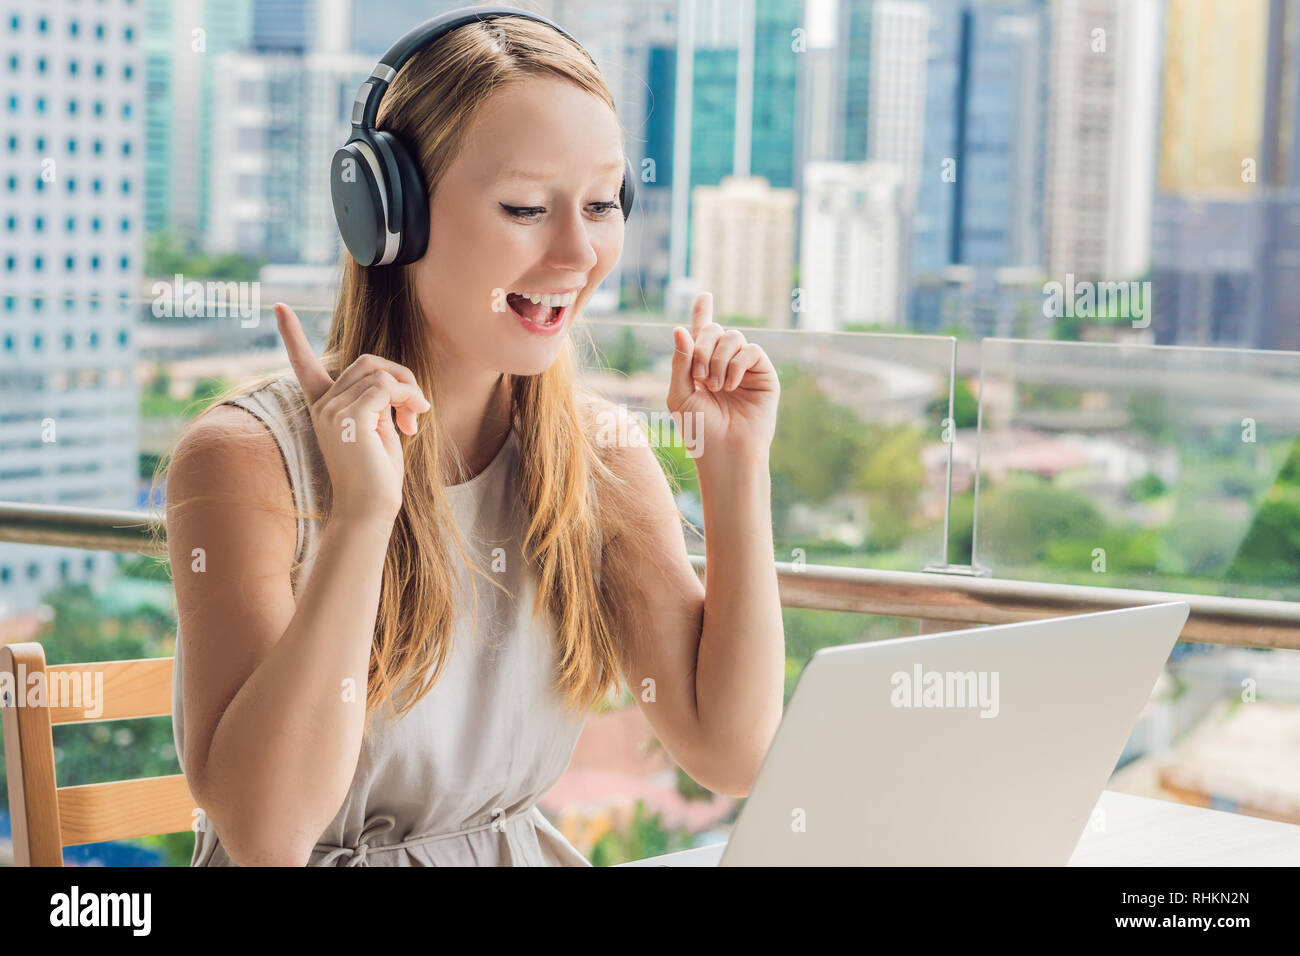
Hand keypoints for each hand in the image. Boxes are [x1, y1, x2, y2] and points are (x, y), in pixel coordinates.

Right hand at [274, 303, 428, 524]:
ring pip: (379, 372)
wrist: (369, 509)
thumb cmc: (378, 474)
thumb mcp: (377, 428)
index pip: (304, 365)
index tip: (279, 307)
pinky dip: (406, 398)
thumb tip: (397, 383)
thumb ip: (378, 400)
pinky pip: (385, 386)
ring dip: (408, 390)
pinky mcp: (348, 417)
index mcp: (324, 407)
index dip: (292, 336)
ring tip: (414, 418)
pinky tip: (411, 423)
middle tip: (417, 408)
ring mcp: (331, 410)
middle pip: (367, 362)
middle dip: (400, 377)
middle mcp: (322, 405)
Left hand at [667, 293, 778, 459]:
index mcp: (701, 367)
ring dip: (718, 359)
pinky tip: (732, 385)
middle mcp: (724, 363)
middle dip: (702, 348)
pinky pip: (751, 350)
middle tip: (700, 377)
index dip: (703, 313)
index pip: (701, 334)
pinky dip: (737, 364)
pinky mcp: (764, 374)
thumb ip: (679, 361)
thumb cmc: (699, 430)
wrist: (725, 451)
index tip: (704, 295)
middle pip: (713, 330)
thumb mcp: (680, 394)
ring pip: (732, 336)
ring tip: (716, 387)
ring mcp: (745, 368)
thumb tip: (680, 327)